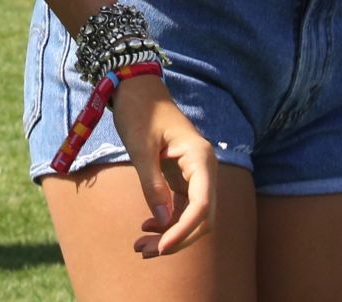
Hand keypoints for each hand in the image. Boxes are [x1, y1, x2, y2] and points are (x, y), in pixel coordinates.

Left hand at [109, 74, 215, 256]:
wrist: (137, 89)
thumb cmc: (139, 111)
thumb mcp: (141, 147)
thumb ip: (152, 184)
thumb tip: (163, 222)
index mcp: (200, 157)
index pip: (202, 205)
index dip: (185, 231)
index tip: (162, 247)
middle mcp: (204, 168)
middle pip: (202, 217)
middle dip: (177, 239)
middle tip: (145, 252)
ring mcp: (195, 174)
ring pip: (192, 216)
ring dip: (170, 234)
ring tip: (141, 247)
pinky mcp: (184, 177)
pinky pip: (182, 207)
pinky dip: (167, 221)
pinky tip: (147, 226)